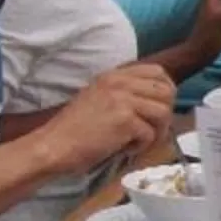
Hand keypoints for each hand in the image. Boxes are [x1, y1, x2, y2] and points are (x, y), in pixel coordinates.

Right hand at [40, 61, 177, 173]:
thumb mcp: (98, 97)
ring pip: (163, 112)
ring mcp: (122, 99)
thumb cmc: (75, 129)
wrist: (54, 145)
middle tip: (151, 131)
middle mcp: (119, 82)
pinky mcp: (124, 120)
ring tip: (138, 141)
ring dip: (156, 132)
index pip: (157, 71)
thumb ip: (124, 93)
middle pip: (166, 92)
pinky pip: (150, 133)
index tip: (160, 108)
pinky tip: (124, 148)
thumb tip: (157, 102)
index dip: (166, 91)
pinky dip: (141, 146)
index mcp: (114, 75)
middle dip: (164, 114)